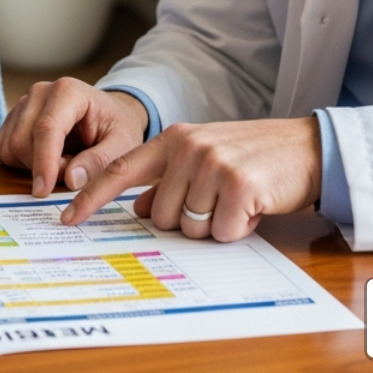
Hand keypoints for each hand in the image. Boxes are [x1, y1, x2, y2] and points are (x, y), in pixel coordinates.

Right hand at [0, 78, 149, 196]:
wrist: (108, 113)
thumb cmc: (116, 126)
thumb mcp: (122, 146)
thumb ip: (99, 162)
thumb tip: (71, 179)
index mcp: (68, 92)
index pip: (46, 129)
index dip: (43, 163)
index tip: (43, 191)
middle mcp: (39, 92)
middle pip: (22, 141)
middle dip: (42, 167)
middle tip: (72, 170)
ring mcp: (23, 104)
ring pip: (9, 147)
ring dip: (32, 167)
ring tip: (62, 161)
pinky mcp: (13, 119)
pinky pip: (3, 150)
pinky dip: (21, 163)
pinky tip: (46, 158)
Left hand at [60, 116, 322, 241]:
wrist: (305, 148)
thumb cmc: (251, 158)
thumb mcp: (203, 158)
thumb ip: (168, 179)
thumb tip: (138, 208)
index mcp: (172, 140)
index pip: (120, 171)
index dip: (91, 197)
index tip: (67, 218)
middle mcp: (188, 148)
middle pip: (161, 215)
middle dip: (188, 221)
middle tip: (218, 202)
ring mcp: (213, 164)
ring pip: (191, 228)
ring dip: (216, 225)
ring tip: (237, 201)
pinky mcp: (240, 185)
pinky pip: (222, 232)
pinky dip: (239, 229)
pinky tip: (253, 206)